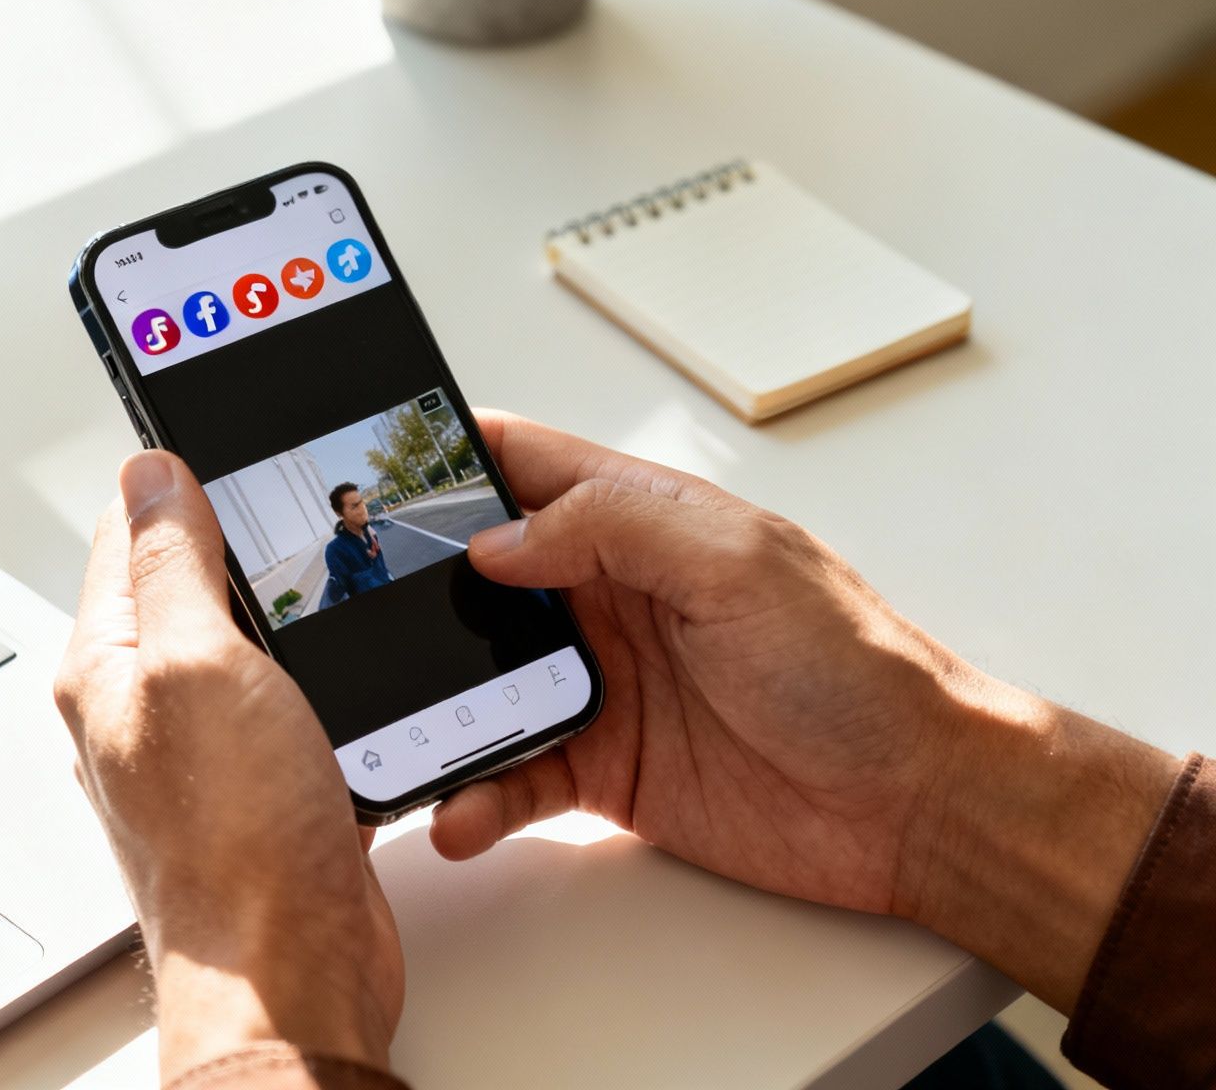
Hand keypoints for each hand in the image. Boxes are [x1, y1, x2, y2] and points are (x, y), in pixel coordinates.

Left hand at [53, 452, 402, 1078]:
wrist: (288, 970)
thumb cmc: (233, 843)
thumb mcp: (198, 664)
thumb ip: (170, 562)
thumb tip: (152, 472)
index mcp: (108, 662)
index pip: (126, 528)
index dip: (178, 475)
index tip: (225, 431)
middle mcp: (145, 701)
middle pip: (190, 578)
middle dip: (246, 536)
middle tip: (297, 500)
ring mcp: (205, 745)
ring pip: (249, 638)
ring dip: (292, 607)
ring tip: (330, 577)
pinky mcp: (264, 781)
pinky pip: (290, 698)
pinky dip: (324, 672)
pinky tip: (355, 661)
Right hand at [435, 411, 1177, 1009]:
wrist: (919, 806)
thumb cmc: (860, 672)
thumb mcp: (739, 563)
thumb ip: (614, 526)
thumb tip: (499, 540)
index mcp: (641, 523)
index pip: (520, 463)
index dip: (446, 457)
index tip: (369, 467)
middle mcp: (609, 595)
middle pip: (475, 576)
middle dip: (409, 591)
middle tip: (346, 617)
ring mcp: (600, 682)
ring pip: (478, 679)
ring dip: (431, 704)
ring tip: (387, 728)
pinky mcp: (603, 768)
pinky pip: (513, 774)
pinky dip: (477, 793)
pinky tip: (460, 809)